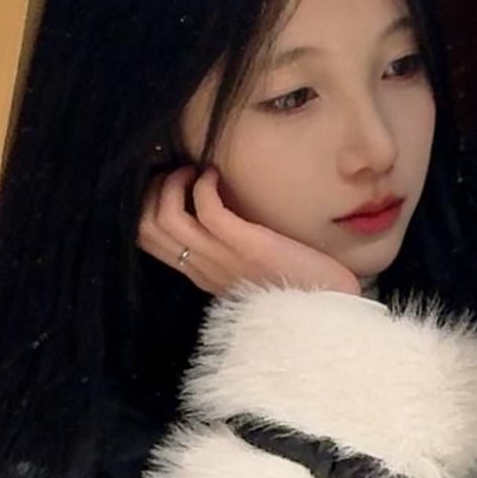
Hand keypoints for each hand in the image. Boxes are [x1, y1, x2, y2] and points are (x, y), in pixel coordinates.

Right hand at [137, 164, 361, 297]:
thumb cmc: (297, 283)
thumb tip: (215, 215)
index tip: (171, 186)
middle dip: (154, 191)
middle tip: (181, 174)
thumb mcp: (250, 268)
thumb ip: (229, 250)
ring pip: (165, 217)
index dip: (147, 205)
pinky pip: (207, 208)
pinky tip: (218, 176)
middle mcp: (204, 269)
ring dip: (174, 182)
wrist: (330, 306)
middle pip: (146, 228)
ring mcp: (222, 260)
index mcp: (202, 274)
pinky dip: (205, 183)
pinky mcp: (248, 247)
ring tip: (196, 171)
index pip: (147, 241)